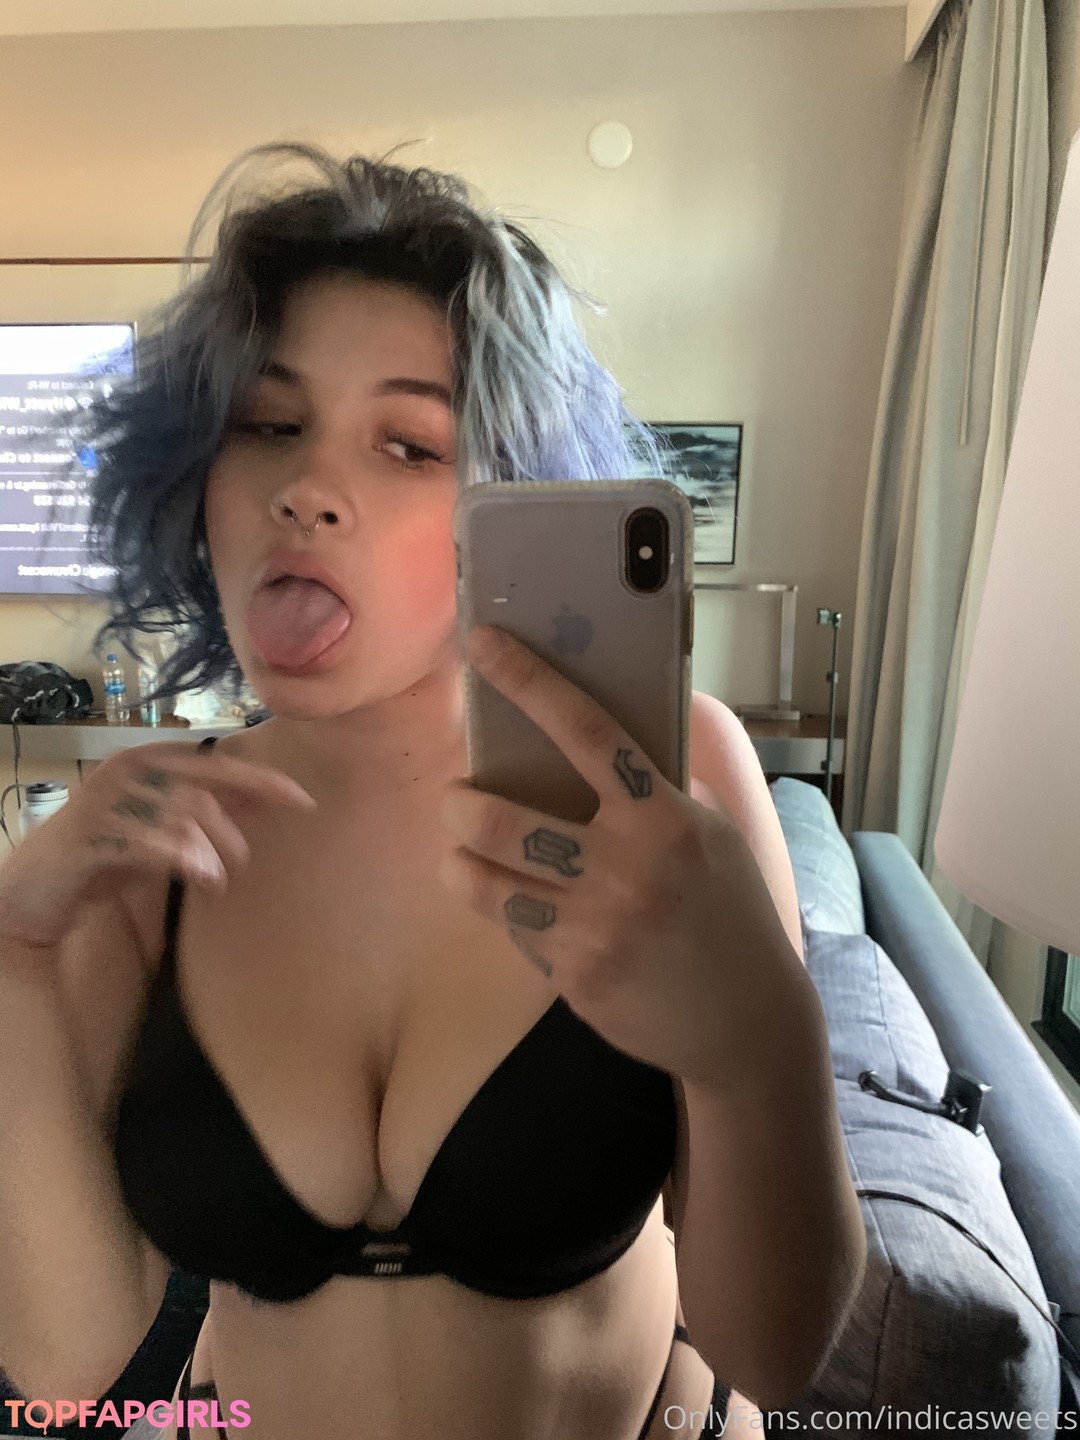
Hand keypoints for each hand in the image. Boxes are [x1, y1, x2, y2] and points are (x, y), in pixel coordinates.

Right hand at [0, 743, 315, 954]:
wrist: (35, 890)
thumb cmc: (107, 856)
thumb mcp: (162, 827)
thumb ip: (208, 809)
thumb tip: (270, 797)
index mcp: (147, 759)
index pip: (217, 762)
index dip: (263, 781)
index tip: (304, 802)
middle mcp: (125, 771)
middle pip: (205, 791)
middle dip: (234, 834)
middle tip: (240, 867)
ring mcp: (104, 801)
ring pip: (184, 818)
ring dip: (213, 855)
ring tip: (217, 883)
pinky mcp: (90, 838)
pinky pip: (151, 844)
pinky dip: (186, 862)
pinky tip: (202, 879)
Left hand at [437, 625, 807, 1089]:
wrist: (748, 1022)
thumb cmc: (731, 913)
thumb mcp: (713, 835)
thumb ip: (660, 789)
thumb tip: (601, 739)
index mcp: (666, 817)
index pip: (586, 732)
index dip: (529, 682)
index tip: (482, 645)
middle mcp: (626, 866)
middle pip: (503, 819)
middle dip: (460, 804)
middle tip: (455, 799)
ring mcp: (596, 926)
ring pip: (488, 882)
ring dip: (458, 863)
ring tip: (457, 854)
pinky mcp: (576, 977)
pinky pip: (515, 931)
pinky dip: (505, 913)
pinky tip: (514, 907)